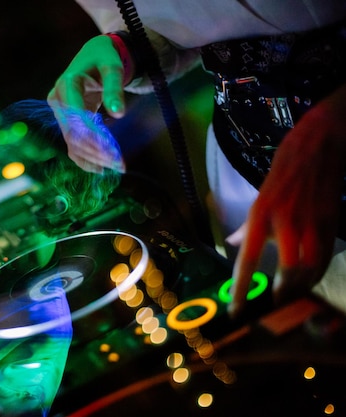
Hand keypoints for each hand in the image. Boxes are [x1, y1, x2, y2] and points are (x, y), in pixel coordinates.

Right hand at [47, 35, 127, 172]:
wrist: (95, 56)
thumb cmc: (105, 59)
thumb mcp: (112, 68)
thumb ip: (114, 89)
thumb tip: (119, 115)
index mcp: (66, 85)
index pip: (77, 117)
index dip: (93, 136)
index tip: (113, 151)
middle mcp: (58, 100)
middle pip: (74, 134)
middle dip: (96, 151)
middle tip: (120, 163)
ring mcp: (60, 113)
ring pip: (72, 142)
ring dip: (93, 158)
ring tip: (116, 166)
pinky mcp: (66, 122)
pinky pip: (72, 144)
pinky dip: (86, 158)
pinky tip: (101, 168)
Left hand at [229, 84, 345, 315]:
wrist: (317, 147)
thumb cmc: (282, 174)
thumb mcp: (257, 199)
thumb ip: (247, 227)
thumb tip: (233, 244)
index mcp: (260, 215)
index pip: (248, 260)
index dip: (241, 289)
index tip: (236, 310)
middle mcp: (284, 223)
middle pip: (285, 273)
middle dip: (278, 295)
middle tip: (270, 304)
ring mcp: (310, 224)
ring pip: (308, 271)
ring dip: (297, 289)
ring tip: (286, 296)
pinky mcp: (331, 224)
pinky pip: (323, 259)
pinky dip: (314, 276)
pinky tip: (305, 282)